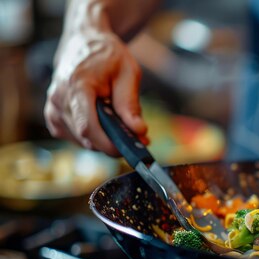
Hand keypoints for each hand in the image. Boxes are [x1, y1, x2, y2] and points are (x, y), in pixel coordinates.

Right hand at [45, 29, 146, 154]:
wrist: (83, 43)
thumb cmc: (107, 56)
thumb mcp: (128, 73)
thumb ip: (130, 104)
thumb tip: (138, 131)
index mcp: (77, 86)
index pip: (88, 127)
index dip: (110, 143)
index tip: (131, 147)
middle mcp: (59, 99)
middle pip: (87, 137)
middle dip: (114, 142)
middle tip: (137, 135)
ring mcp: (53, 110)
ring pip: (83, 141)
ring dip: (105, 138)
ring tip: (118, 119)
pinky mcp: (53, 117)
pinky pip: (77, 138)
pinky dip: (94, 135)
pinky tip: (103, 120)